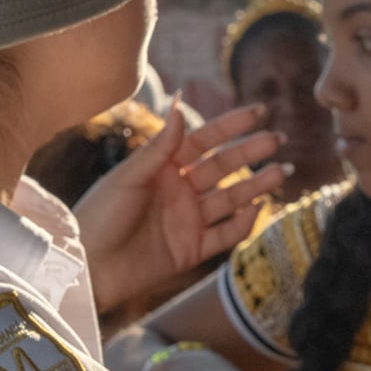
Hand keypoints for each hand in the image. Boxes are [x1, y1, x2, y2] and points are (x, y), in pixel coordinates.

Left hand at [78, 100, 286, 318]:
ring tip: (282, 172)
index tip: (260, 111)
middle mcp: (178, 190)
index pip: (204, 140)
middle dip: (251, 153)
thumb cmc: (100, 215)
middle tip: (279, 140)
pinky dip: (243, 223)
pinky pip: (224, 234)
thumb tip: (182, 104)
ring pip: (230, 198)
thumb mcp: (130, 176)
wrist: (88, 266)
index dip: (232, 125)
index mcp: (162, 167)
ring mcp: (187, 220)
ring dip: (256, 185)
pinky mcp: (191, 250)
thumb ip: (161, 146)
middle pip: (222, 167)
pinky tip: (259, 208)